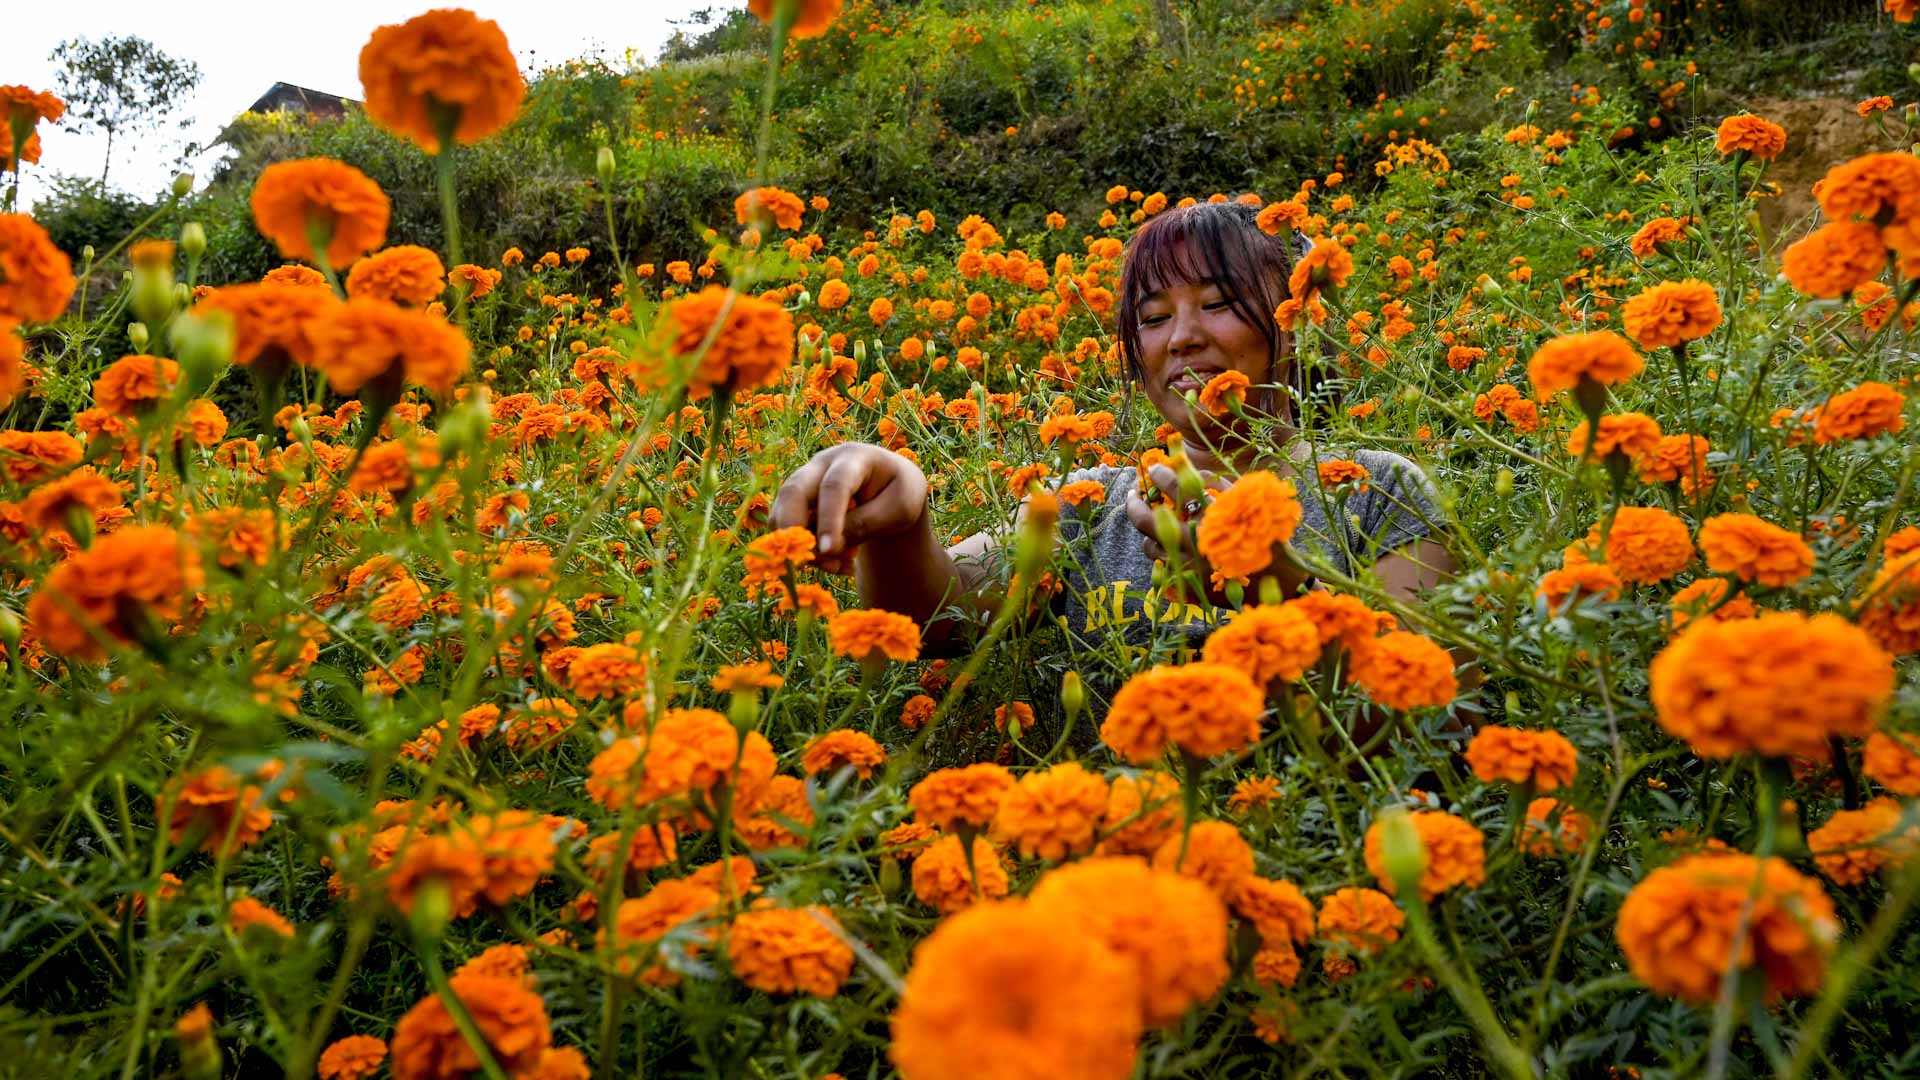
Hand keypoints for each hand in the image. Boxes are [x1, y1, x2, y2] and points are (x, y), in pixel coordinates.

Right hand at [769, 442, 930, 574]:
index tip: (828, 550)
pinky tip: (835, 563)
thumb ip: (865, 524)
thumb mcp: (898, 510)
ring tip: (838, 565)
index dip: (828, 519)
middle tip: (807, 562)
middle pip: (793, 491)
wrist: (892, 487)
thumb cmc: (899, 494)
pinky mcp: (797, 501)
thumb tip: (827, 547)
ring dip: (802, 546)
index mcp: (855, 458)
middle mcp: (822, 464)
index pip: (835, 486)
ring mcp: (806, 481)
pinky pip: (786, 528)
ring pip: (782, 510)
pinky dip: (805, 551)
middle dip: (793, 528)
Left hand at [1123, 463, 1310, 602]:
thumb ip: (1217, 485)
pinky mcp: (1186, 584)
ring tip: (1153, 517)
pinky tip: (1165, 542)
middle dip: (1135, 501)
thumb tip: (1187, 469)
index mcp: (1210, 515)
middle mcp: (1194, 541)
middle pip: (1147, 517)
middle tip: (1134, 491)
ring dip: (1147, 529)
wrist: (1278, 583)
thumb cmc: (1266, 536)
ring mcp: (1187, 565)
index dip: (1160, 473)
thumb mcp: (1247, 503)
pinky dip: (1158, 550)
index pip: (1174, 487)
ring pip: (1149, 543)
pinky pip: (1158, 564)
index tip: (1154, 468)